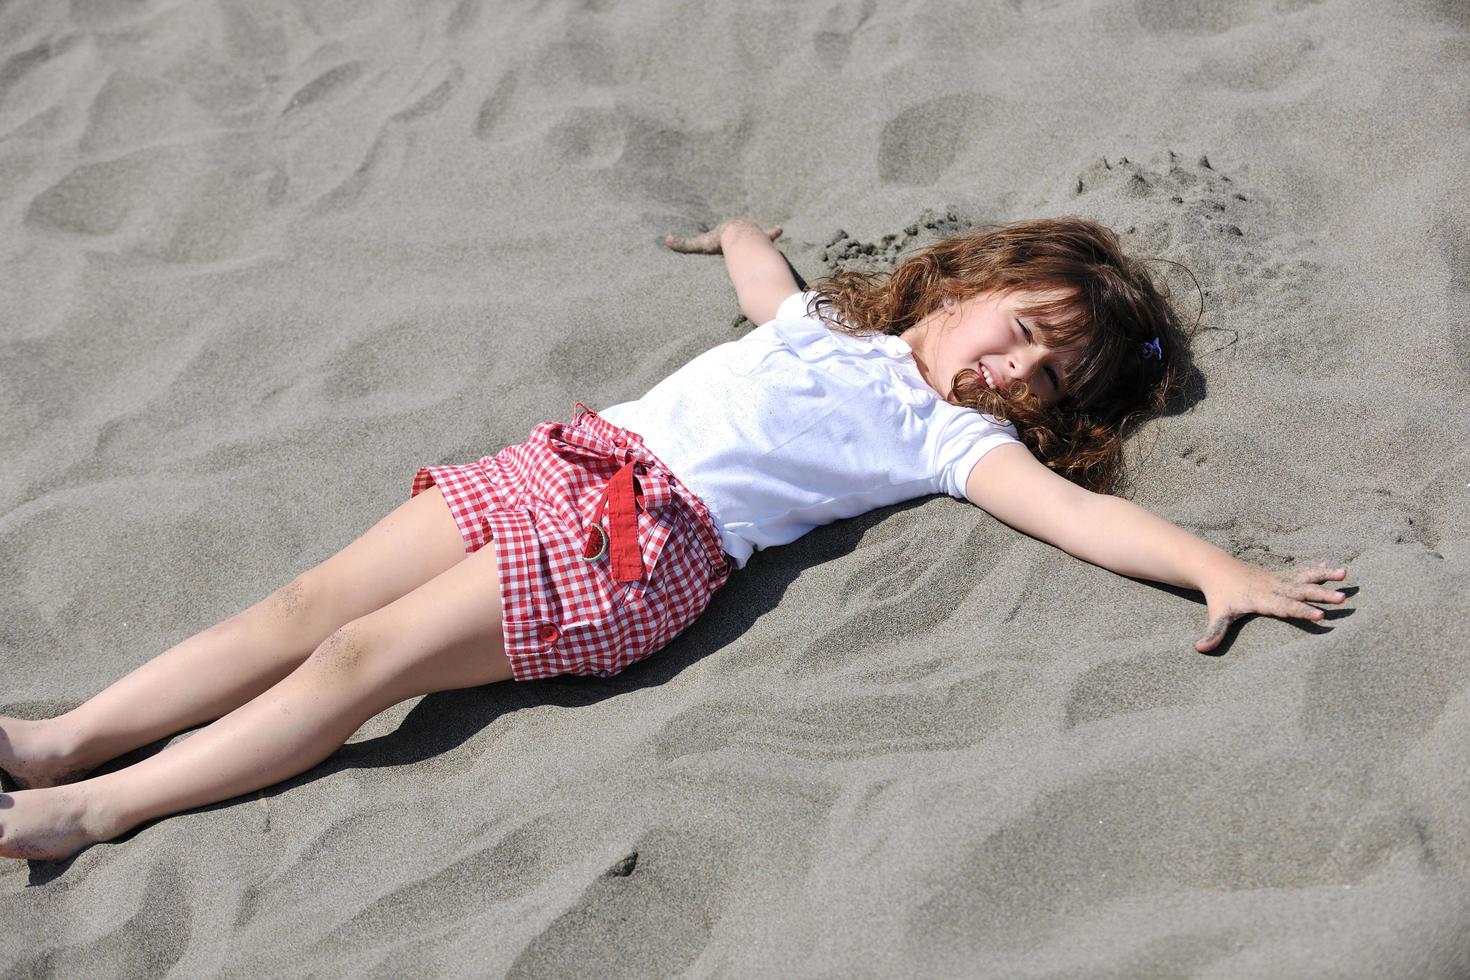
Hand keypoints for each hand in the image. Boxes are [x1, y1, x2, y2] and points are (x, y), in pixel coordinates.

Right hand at [664, 220, 781, 253]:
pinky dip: (774, 231)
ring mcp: (754, 233)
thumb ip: (685, 245)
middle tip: (749, 234)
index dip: (727, 232)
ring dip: (760, 233)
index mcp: (728, 231)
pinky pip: (770, 233)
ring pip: (757, 233)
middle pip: (742, 231)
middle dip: (745, 232)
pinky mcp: (764, 237)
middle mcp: (740, 229)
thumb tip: (666, 241)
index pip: (726, 231)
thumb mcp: (701, 244)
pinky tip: (781, 228)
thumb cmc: (719, 241)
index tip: (726, 230)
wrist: (738, 238)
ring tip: (767, 232)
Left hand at [1195, 560, 1348, 653]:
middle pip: (1300, 591)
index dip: (1303, 612)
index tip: (1321, 616)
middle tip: (1342, 598)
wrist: (1215, 568)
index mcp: (1261, 599)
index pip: (1285, 607)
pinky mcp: (1279, 575)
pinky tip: (1330, 568)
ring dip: (1324, 576)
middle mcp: (1272, 588)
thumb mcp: (1216, 615)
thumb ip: (1213, 633)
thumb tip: (1199, 649)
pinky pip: (1299, 572)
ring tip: (1345, 574)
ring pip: (1303, 577)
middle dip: (1321, 595)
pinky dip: (1315, 570)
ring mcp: (1277, 579)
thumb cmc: (1219, 595)